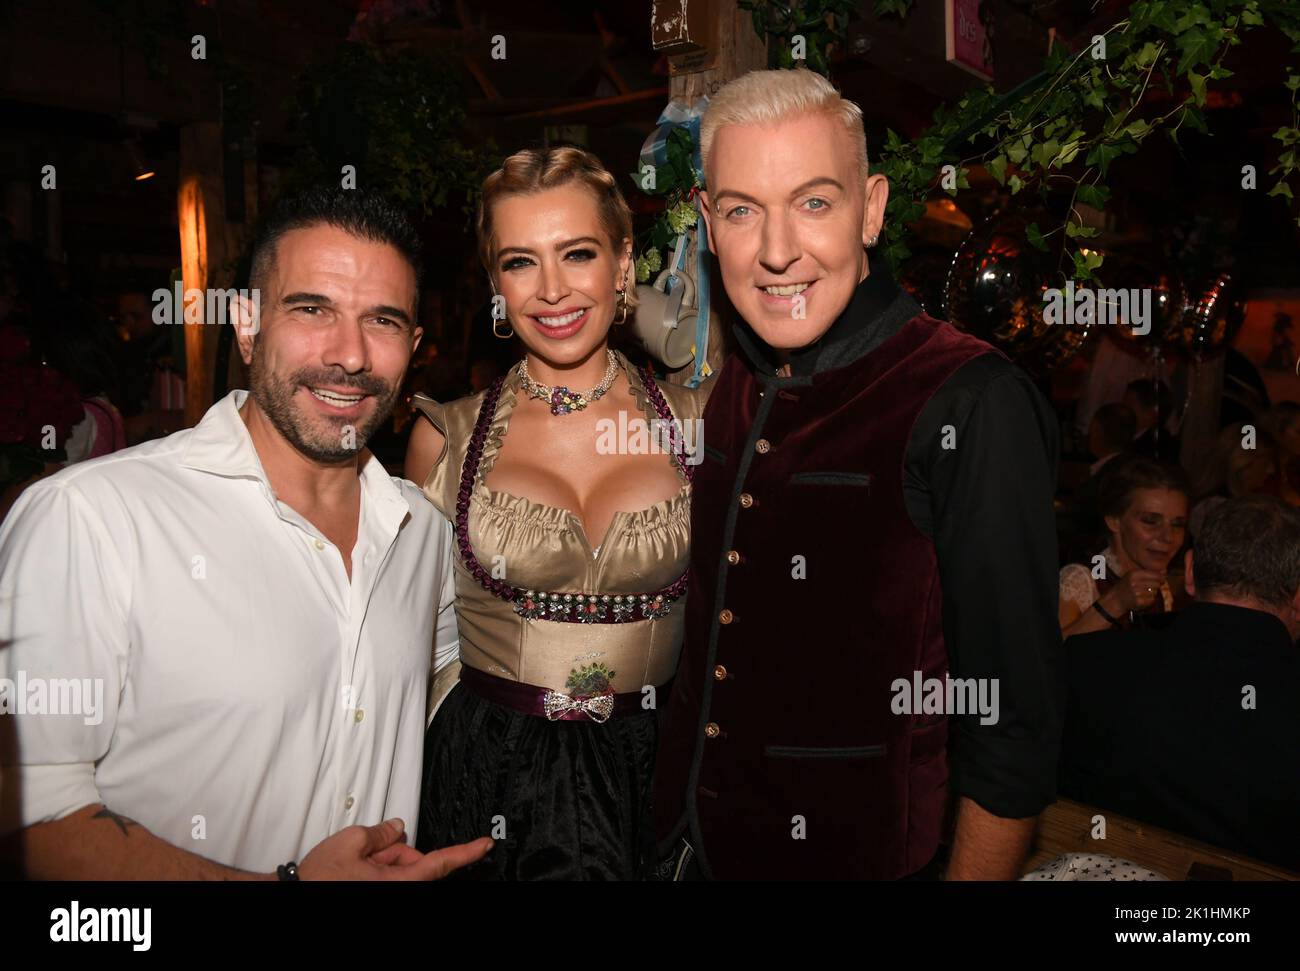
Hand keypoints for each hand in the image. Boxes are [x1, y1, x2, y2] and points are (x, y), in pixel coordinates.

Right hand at [297, 818, 491, 880]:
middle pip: (414, 862)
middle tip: (365, 852)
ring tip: (354, 864)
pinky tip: (355, 870)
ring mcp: (388, 893)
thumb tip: (398, 827)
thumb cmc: (320, 879)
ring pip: (400, 869)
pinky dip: (376, 868)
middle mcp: (397, 892)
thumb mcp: (351, 841)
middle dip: (395, 851)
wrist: (298, 893)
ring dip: (382, 860)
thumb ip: (381, 832)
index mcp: (399, 883)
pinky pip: (389, 877)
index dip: (467, 852)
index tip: (485, 844)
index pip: (441, 862)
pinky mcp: (379, 892)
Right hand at [1108, 569, 1165, 613]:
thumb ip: (1149, 573)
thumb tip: (1165, 571)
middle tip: (1150, 587)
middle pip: (1157, 583)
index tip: (1161, 580)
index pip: (1155, 574)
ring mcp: (1137, 592)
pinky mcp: (1139, 601)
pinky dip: (1149, 600)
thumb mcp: (1133, 575)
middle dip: (1156, 586)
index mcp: (1134, 574)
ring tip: (1144, 593)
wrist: (1115, 599)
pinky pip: (1152, 599)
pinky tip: (1142, 598)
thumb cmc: (1126, 586)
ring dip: (1152, 593)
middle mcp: (1135, 582)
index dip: (1160, 577)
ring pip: (1155, 592)